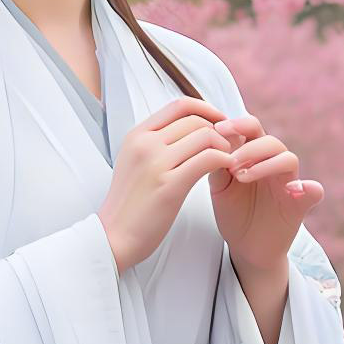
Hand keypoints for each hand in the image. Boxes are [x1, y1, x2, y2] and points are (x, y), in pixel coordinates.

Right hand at [97, 96, 238, 271]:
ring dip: (225, 146)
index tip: (220, 122)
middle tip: (231, 145)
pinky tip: (228, 169)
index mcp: (137, 135)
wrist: (113, 237)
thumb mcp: (135, 162)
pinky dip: (225, 160)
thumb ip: (157, 143)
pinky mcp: (169, 184)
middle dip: (220, 130)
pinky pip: (208, 159)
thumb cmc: (130, 204)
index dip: (206, 109)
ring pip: (206, 136)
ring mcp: (156, 163)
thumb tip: (190, 130)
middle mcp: (145, 144)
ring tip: (229, 160)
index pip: (179, 105)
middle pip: (196, 120)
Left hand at [207, 108, 324, 281]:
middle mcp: (273, 164)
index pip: (251, 129)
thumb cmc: (233, 212)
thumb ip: (218, 166)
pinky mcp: (300, 204)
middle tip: (231, 162)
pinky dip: (309, 188)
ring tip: (242, 176)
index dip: (237, 125)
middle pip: (270, 141)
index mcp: (253, 155)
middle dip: (250, 147)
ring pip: (288, 159)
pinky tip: (294, 190)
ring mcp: (289, 183)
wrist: (246, 246)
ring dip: (266, 164)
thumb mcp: (219, 187)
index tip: (218, 129)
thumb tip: (213, 144)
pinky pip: (314, 191)